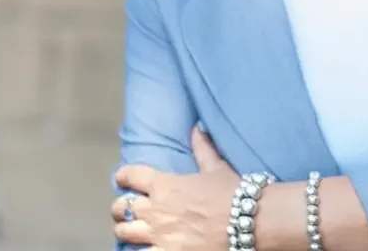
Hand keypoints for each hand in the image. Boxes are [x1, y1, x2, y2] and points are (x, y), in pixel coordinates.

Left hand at [111, 127, 238, 249]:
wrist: (247, 220)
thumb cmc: (231, 191)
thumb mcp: (216, 166)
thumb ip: (202, 148)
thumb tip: (197, 127)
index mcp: (165, 184)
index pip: (131, 175)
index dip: (123, 176)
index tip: (122, 178)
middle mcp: (156, 209)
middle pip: (121, 207)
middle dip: (120, 207)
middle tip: (126, 209)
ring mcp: (158, 235)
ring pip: (123, 232)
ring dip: (125, 230)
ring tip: (131, 231)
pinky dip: (138, 250)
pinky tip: (144, 248)